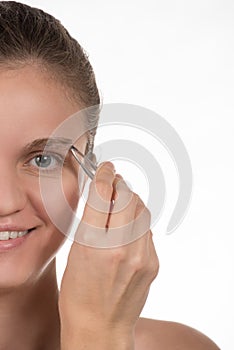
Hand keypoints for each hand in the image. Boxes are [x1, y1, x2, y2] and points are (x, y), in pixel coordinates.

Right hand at [58, 162, 158, 348]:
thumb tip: (102, 195)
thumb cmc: (79, 294)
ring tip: (120, 206)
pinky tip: (128, 230)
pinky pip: (147, 230)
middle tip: (112, 184)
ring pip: (142, 210)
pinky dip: (137, 223)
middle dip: (119, 185)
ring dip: (130, 202)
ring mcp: (141, 256)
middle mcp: (121, 248)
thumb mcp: (76, 252)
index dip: (104, 175)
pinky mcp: (153, 262)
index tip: (106, 168)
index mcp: (93, 244)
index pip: (103, 194)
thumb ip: (91, 221)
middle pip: (127, 197)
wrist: (100, 326)